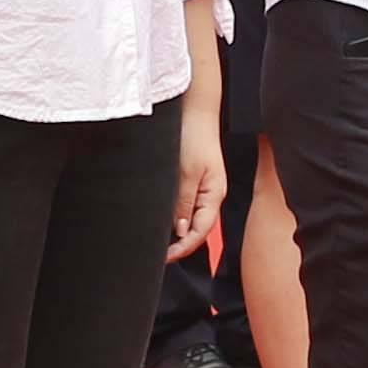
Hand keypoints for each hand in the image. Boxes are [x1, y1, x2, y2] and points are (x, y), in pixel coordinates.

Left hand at [169, 94, 226, 258]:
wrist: (194, 110)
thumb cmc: (194, 137)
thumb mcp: (186, 172)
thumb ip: (183, 202)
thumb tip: (179, 231)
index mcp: (214, 196)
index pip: (200, 232)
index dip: (182, 248)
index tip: (163, 257)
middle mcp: (209, 195)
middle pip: (195, 229)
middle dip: (177, 244)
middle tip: (155, 255)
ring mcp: (201, 188)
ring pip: (188, 218)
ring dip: (173, 231)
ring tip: (154, 241)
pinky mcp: (192, 179)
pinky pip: (183, 205)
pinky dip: (172, 215)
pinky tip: (159, 219)